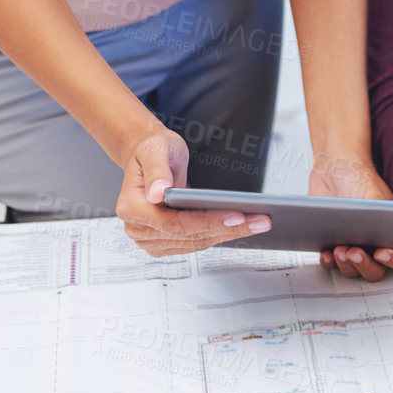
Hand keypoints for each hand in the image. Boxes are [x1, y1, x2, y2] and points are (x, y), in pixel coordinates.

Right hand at [117, 127, 270, 256]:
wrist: (150, 158)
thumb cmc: (153, 151)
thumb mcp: (155, 150)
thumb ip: (157, 171)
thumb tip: (157, 192)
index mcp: (132, 208)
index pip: (175, 223)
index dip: (207, 222)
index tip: (237, 216)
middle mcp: (138, 229)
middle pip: (190, 236)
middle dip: (229, 228)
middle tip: (261, 221)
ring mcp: (150, 239)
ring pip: (196, 243)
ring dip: (228, 234)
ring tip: (258, 223)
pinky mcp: (163, 242)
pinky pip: (195, 243)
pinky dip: (218, 234)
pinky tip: (240, 226)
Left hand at [310, 154, 392, 280]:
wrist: (334, 169)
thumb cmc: (360, 179)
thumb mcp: (378, 200)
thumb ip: (391, 223)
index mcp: (392, 232)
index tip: (381, 253)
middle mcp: (374, 243)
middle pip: (376, 270)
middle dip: (365, 265)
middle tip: (355, 252)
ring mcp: (353, 245)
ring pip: (353, 271)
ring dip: (347, 265)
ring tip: (339, 249)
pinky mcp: (332, 245)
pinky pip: (332, 265)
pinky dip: (329, 263)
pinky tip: (327, 253)